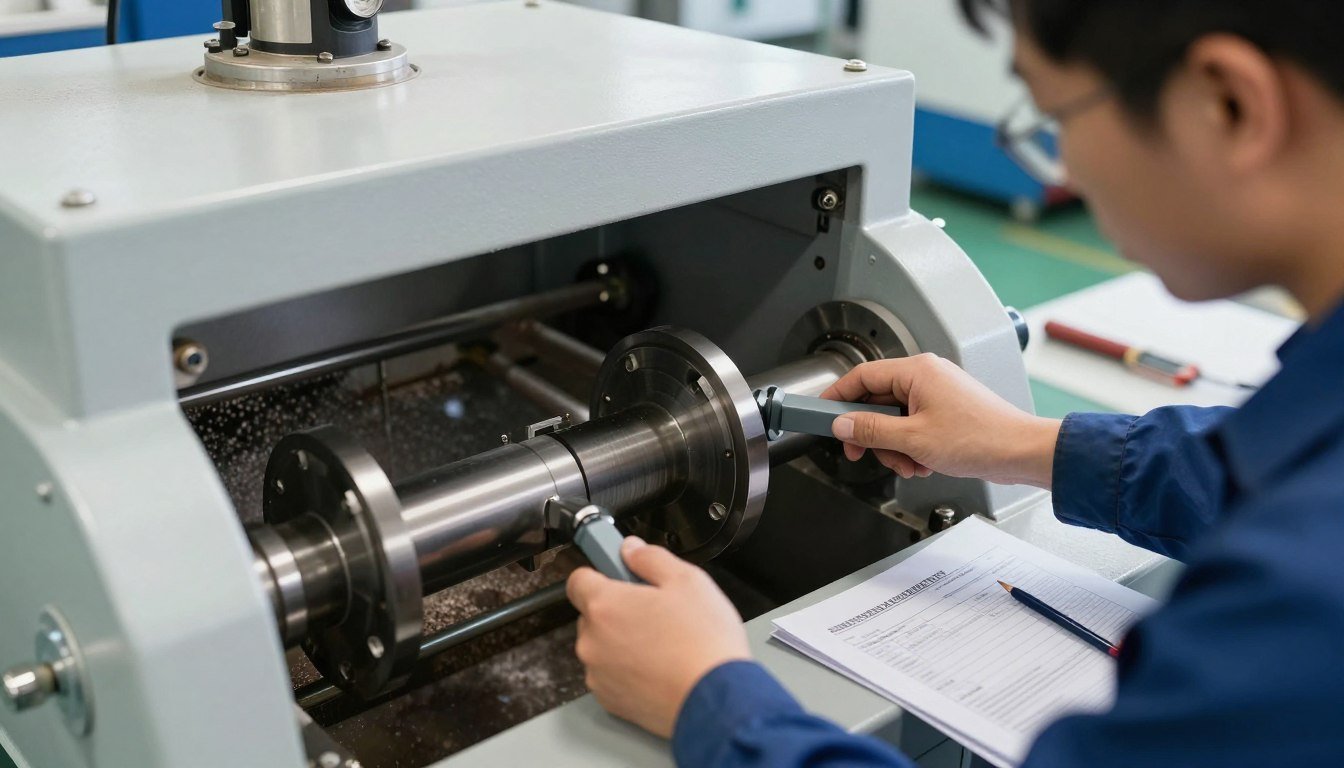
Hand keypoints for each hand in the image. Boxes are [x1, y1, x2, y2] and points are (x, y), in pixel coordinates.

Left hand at [566, 537, 749, 737]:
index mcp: (605, 605)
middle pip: (593, 615)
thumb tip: (632, 549)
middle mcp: (592, 641)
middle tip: (655, 612)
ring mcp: (598, 674)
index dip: (601, 573)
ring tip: (663, 645)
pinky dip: (628, 671)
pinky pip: (611, 676)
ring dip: (623, 643)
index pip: (578, 580)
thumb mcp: (687, 580)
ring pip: (602, 647)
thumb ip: (651, 558)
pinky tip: (659, 669)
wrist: (714, 699)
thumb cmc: (703, 642)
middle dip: (619, 611)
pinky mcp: (610, 701)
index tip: (619, 574)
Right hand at [821, 353, 1060, 488]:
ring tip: (909, 463)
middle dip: (871, 432)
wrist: (1021, 452)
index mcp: (917, 371)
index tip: (822, 414)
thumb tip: (843, 424)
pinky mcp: (947, 410)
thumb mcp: (913, 439)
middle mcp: (927, 376)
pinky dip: (911, 446)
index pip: (861, 376)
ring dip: (894, 445)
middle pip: (877, 400)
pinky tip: (923, 462)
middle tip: (862, 452)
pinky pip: (914, 425)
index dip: (837, 396)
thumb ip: (871, 430)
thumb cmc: (981, 438)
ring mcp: (938, 393)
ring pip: (895, 417)